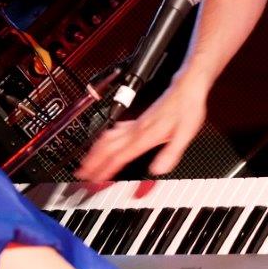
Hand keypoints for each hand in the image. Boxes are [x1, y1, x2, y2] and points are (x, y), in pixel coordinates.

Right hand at [75, 76, 207, 181]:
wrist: (186, 87)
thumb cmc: (187, 108)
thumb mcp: (185, 134)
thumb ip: (171, 153)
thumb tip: (158, 170)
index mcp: (145, 135)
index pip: (119, 156)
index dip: (105, 169)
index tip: (93, 180)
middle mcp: (137, 129)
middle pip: (107, 147)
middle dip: (92, 162)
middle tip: (80, 174)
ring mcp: (135, 123)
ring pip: (108, 138)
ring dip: (94, 151)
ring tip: (85, 163)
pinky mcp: (138, 119)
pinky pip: (115, 130)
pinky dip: (104, 140)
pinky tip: (103, 142)